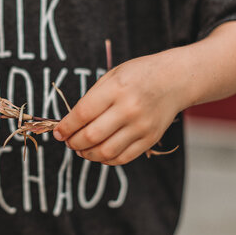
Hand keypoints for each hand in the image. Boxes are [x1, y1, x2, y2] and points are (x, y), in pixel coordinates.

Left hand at [53, 52, 187, 165]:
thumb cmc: (140, 75)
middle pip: (91, 136)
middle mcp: (129, 109)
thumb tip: (70, 124)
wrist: (176, 80)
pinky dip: (106, 159)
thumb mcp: (113, 75)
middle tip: (69, 141)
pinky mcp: (150, 138)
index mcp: (117, 89)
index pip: (82, 114)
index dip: (66, 127)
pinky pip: (123, 157)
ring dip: (88, 154)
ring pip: (106, 151)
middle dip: (74, 143)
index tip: (59, 133)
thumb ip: (92, 98)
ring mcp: (141, 126)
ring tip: (82, 149)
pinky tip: (100, 152)